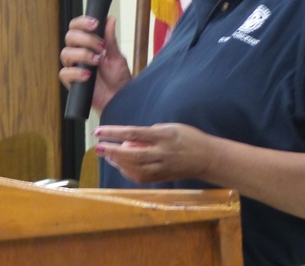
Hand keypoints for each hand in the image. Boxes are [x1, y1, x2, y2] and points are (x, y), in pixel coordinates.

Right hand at [59, 16, 130, 113]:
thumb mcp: (117, 56)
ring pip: (65, 53)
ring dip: (82, 54)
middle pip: (70, 37)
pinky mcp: (71, 82)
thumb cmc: (118, 77)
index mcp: (88, 44)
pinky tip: (88, 74)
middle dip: (86, 39)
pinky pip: (65, 73)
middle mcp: (78, 53)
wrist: (119, 98)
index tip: (95, 23)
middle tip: (101, 46)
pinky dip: (76, 72)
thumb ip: (111, 39)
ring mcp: (74, 67)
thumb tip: (110, 19)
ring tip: (97, 61)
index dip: (82, 22)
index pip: (76, 27)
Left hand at [93, 123, 212, 183]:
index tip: (100, 131)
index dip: (114, 133)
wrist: (206, 157)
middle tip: (98, 146)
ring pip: (133, 168)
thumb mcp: (171, 127)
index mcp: (163, 136)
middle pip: (131, 154)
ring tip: (106, 153)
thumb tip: (130, 139)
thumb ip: (150, 132)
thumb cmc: (189, 137)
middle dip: (111, 150)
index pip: (133, 134)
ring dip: (116, 161)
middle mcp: (161, 153)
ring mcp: (161, 167)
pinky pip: (139, 177)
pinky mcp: (161, 178)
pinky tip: (120, 165)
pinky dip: (127, 171)